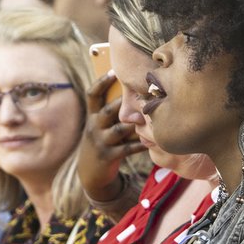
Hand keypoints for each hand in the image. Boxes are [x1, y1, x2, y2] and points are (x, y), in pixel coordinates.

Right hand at [78, 72, 143, 200]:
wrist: (90, 173)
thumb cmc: (102, 143)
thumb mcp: (100, 126)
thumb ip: (112, 111)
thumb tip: (133, 90)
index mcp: (92, 116)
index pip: (92, 95)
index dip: (102, 82)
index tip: (114, 70)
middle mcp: (94, 127)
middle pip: (107, 110)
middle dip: (123, 101)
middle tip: (141, 91)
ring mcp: (101, 142)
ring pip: (119, 130)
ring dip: (135, 124)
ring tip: (150, 116)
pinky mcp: (109, 156)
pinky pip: (127, 148)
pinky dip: (140, 144)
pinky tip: (153, 140)